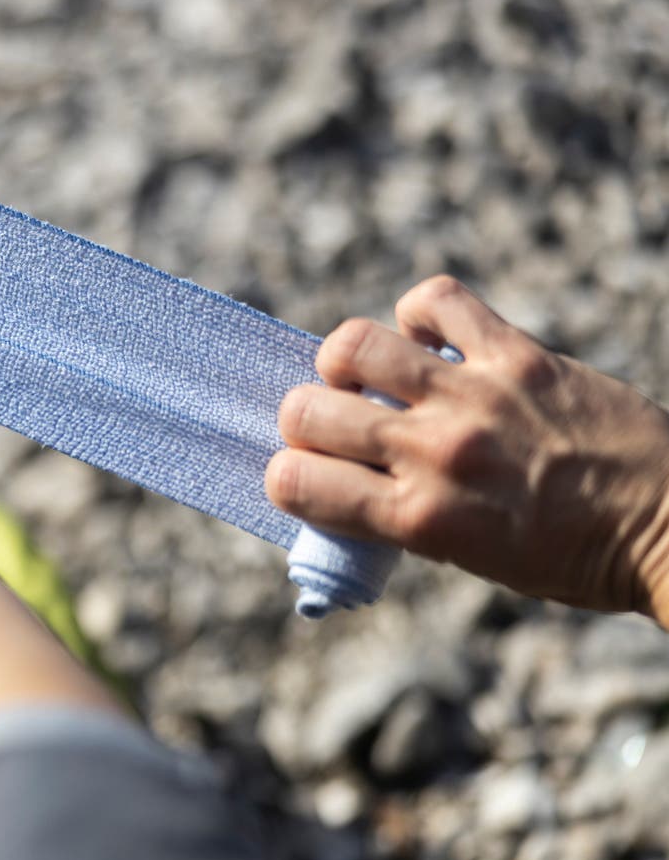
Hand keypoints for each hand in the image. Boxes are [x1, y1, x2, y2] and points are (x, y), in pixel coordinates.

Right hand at [266, 275, 668, 622]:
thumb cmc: (571, 558)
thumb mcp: (469, 559)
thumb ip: (402, 516)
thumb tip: (343, 478)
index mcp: (418, 518)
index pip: (295, 481)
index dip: (287, 474)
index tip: (308, 474)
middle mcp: (435, 453)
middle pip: (308, 410)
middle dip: (304, 419)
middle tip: (335, 426)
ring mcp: (476, 397)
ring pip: (354, 345)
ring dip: (344, 362)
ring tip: (368, 375)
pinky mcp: (519, 355)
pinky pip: (438, 299)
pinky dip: (419, 313)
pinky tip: (428, 339)